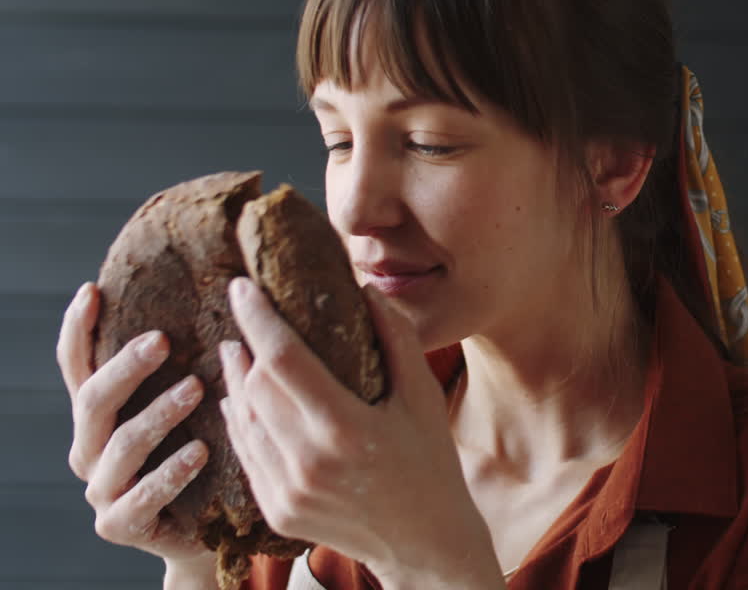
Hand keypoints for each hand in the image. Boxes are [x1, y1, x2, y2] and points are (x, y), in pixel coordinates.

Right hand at [56, 282, 214, 568]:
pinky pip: (141, 497)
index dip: (77, 329)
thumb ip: (186, 365)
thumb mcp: (192, 407)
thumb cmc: (201, 452)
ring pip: (120, 445)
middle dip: (125, 367)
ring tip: (196, 389)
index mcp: (98, 415)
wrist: (206, 528)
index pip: (76, 365)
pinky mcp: (120, 524)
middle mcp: (89, 448)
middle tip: (163, 340)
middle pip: (92, 401)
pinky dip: (171, 472)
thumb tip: (223, 298)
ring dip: (157, 413)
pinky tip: (202, 452)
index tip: (92, 291)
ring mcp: (101, 489)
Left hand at [220, 277, 501, 586]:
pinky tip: (242, 400)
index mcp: (345, 428)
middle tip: (244, 313)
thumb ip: (396, 338)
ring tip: (239, 351)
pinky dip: (239, 420)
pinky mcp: (277, 511)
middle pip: (255, 386)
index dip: (258, 317)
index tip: (242, 285)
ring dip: (237, 380)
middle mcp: (308, 462)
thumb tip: (366, 287)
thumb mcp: (422, 396)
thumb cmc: (430, 463)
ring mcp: (287, 491)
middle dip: (245, 344)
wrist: (426, 542)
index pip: (283, 358)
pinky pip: (246, 454)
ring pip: (241, 419)